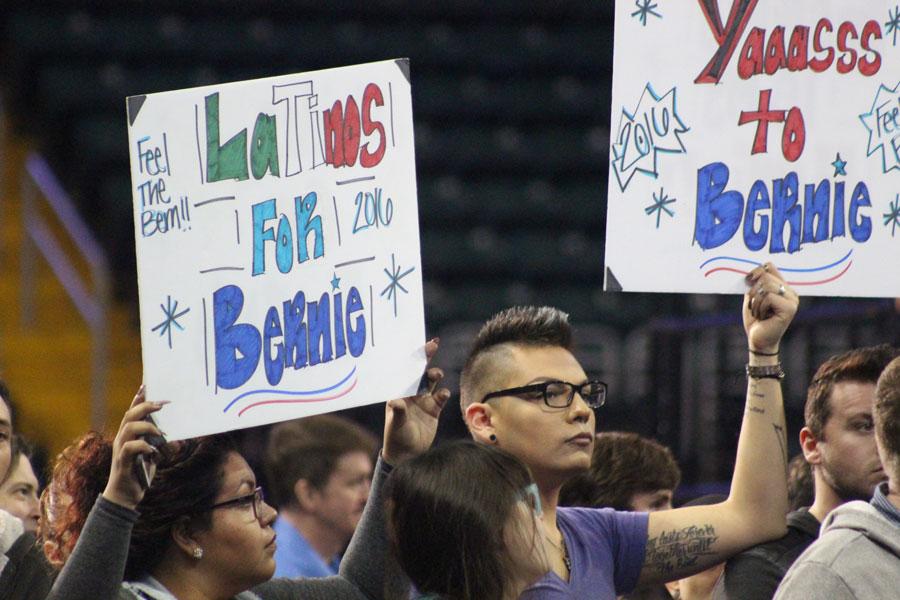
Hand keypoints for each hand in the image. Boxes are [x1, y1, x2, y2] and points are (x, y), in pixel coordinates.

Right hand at [102, 385, 166, 509]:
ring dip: (147, 426)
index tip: (147, 386)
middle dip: (145, 406)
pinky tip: (153, 450)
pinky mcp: (122, 462)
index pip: (131, 412)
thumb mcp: (151, 455)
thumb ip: (158, 444)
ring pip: (128, 428)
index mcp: (128, 435)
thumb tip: (175, 437)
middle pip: (130, 415)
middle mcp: (122, 439)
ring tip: (161, 431)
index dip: (138, 398)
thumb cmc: (138, 474)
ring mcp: (120, 450)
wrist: (125, 497)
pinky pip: (130, 448)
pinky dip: (143, 446)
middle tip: (162, 404)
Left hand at [382, 338, 450, 464]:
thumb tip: (395, 401)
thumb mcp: (396, 424)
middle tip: (433, 344)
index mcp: (398, 392)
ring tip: (436, 375)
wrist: (407, 455)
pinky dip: (443, 394)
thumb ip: (398, 412)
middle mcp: (410, 393)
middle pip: (419, 371)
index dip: (412, 357)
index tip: (418, 345)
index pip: (405, 370)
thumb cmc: (396, 438)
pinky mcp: (434, 410)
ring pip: (431, 381)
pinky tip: (442, 395)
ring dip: (434, 375)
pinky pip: (441, 397)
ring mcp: (423, 401)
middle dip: (426, 357)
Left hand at [743, 263, 798, 353]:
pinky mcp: (790, 308)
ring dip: (755, 301)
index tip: (748, 281)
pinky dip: (759, 307)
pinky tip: (763, 317)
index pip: (769, 266)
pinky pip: (768, 297)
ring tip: (759, 312)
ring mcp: (792, 300)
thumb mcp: (752, 298)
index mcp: (783, 287)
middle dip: (753, 291)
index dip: (756, 271)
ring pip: (766, 286)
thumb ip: (754, 283)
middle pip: (765, 276)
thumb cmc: (755, 320)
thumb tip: (751, 270)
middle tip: (754, 306)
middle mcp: (791, 292)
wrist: (758, 341)